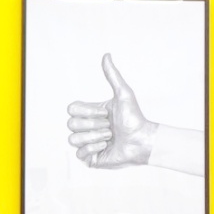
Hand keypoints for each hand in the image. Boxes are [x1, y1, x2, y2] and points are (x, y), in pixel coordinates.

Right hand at [67, 53, 156, 168]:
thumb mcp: (123, 94)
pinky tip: (106, 147)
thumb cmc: (135, 118)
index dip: (87, 111)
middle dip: (93, 125)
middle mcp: (86, 128)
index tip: (105, 113)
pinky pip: (79, 153)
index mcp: (90, 114)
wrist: (142, 140)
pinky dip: (94, 149)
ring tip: (110, 137)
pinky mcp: (89, 158)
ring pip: (73, 139)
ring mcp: (86, 144)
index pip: (71, 109)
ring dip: (95, 137)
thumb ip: (112, 75)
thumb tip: (106, 55)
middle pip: (71, 124)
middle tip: (110, 127)